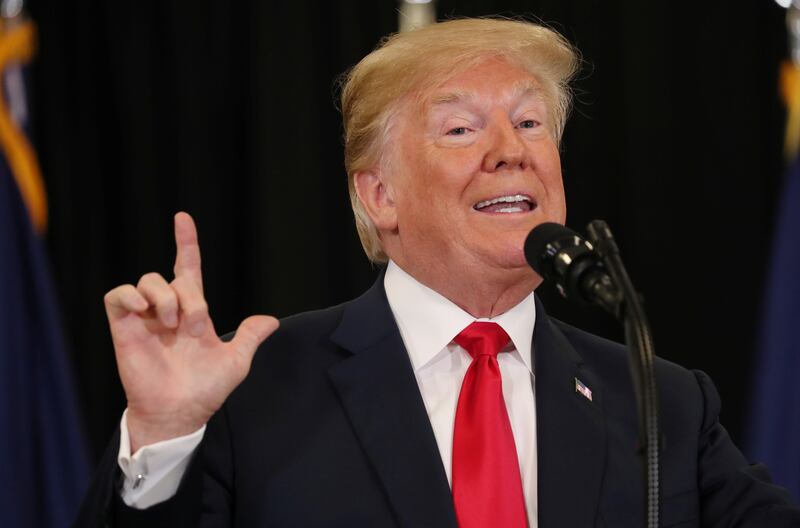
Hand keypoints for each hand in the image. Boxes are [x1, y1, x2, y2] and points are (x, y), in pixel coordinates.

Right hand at [104, 212, 278, 451]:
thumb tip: (271, 321)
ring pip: (147, 280)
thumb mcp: (236, 361)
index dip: (186, 243)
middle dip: (190, 296)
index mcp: (193, 311)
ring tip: (171, 324)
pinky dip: (129, 295)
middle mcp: (167, 310)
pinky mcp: (123, 328)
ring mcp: (144, 317)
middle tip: (194, 327)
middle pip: (173, 277)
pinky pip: (117, 295)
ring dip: (164, 297)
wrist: (180, 412)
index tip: (183, 218)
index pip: (188, 268)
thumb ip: (249, 337)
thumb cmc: (205, 389)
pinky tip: (144, 310)